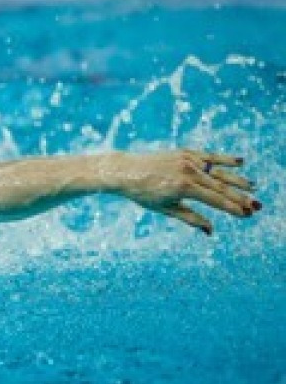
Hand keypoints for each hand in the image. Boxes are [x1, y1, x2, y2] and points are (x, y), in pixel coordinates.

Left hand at [110, 150, 259, 234]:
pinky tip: (240, 162)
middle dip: (239, 197)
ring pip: (217, 171)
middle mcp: (187, 171)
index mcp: (183, 188)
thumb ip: (190, 218)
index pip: (214, 199)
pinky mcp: (184, 152)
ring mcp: (187, 160)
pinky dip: (224, 159)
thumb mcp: (166, 209)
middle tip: (256, 206)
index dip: (232, 208)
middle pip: (220, 186)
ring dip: (237, 179)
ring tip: (253, 187)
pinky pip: (208, 156)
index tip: (246, 214)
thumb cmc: (143, 194)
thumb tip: (211, 231)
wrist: (126, 170)